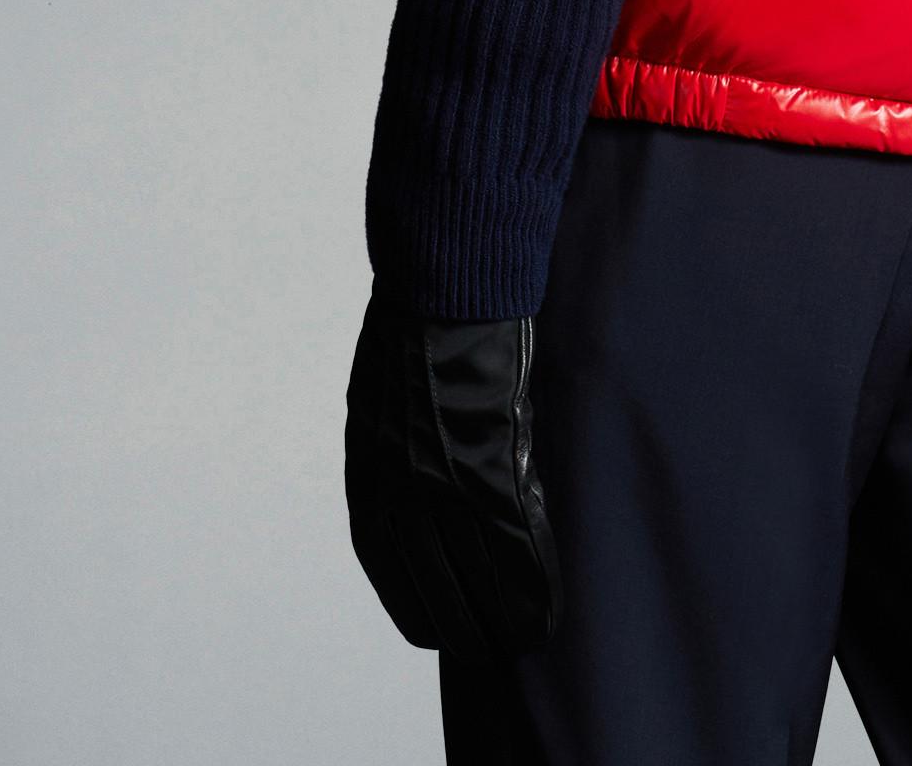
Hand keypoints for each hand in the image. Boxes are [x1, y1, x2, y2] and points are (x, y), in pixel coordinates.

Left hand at [345, 289, 563, 660]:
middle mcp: (395, 481)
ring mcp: (443, 474)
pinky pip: (512, 542)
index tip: (432, 624)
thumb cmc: (424, 308)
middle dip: (456, 620)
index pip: (385, 559)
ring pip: (472, 572)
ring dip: (498, 615)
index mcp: (367, 462)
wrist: (449, 265)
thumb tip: (426, 477)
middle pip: (427, 579)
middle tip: (484, 646)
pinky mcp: (490, 460)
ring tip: (521, 640)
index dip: (412, 599)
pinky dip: (530, 580)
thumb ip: (401, 440)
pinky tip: (545, 604)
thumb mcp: (388, 386)